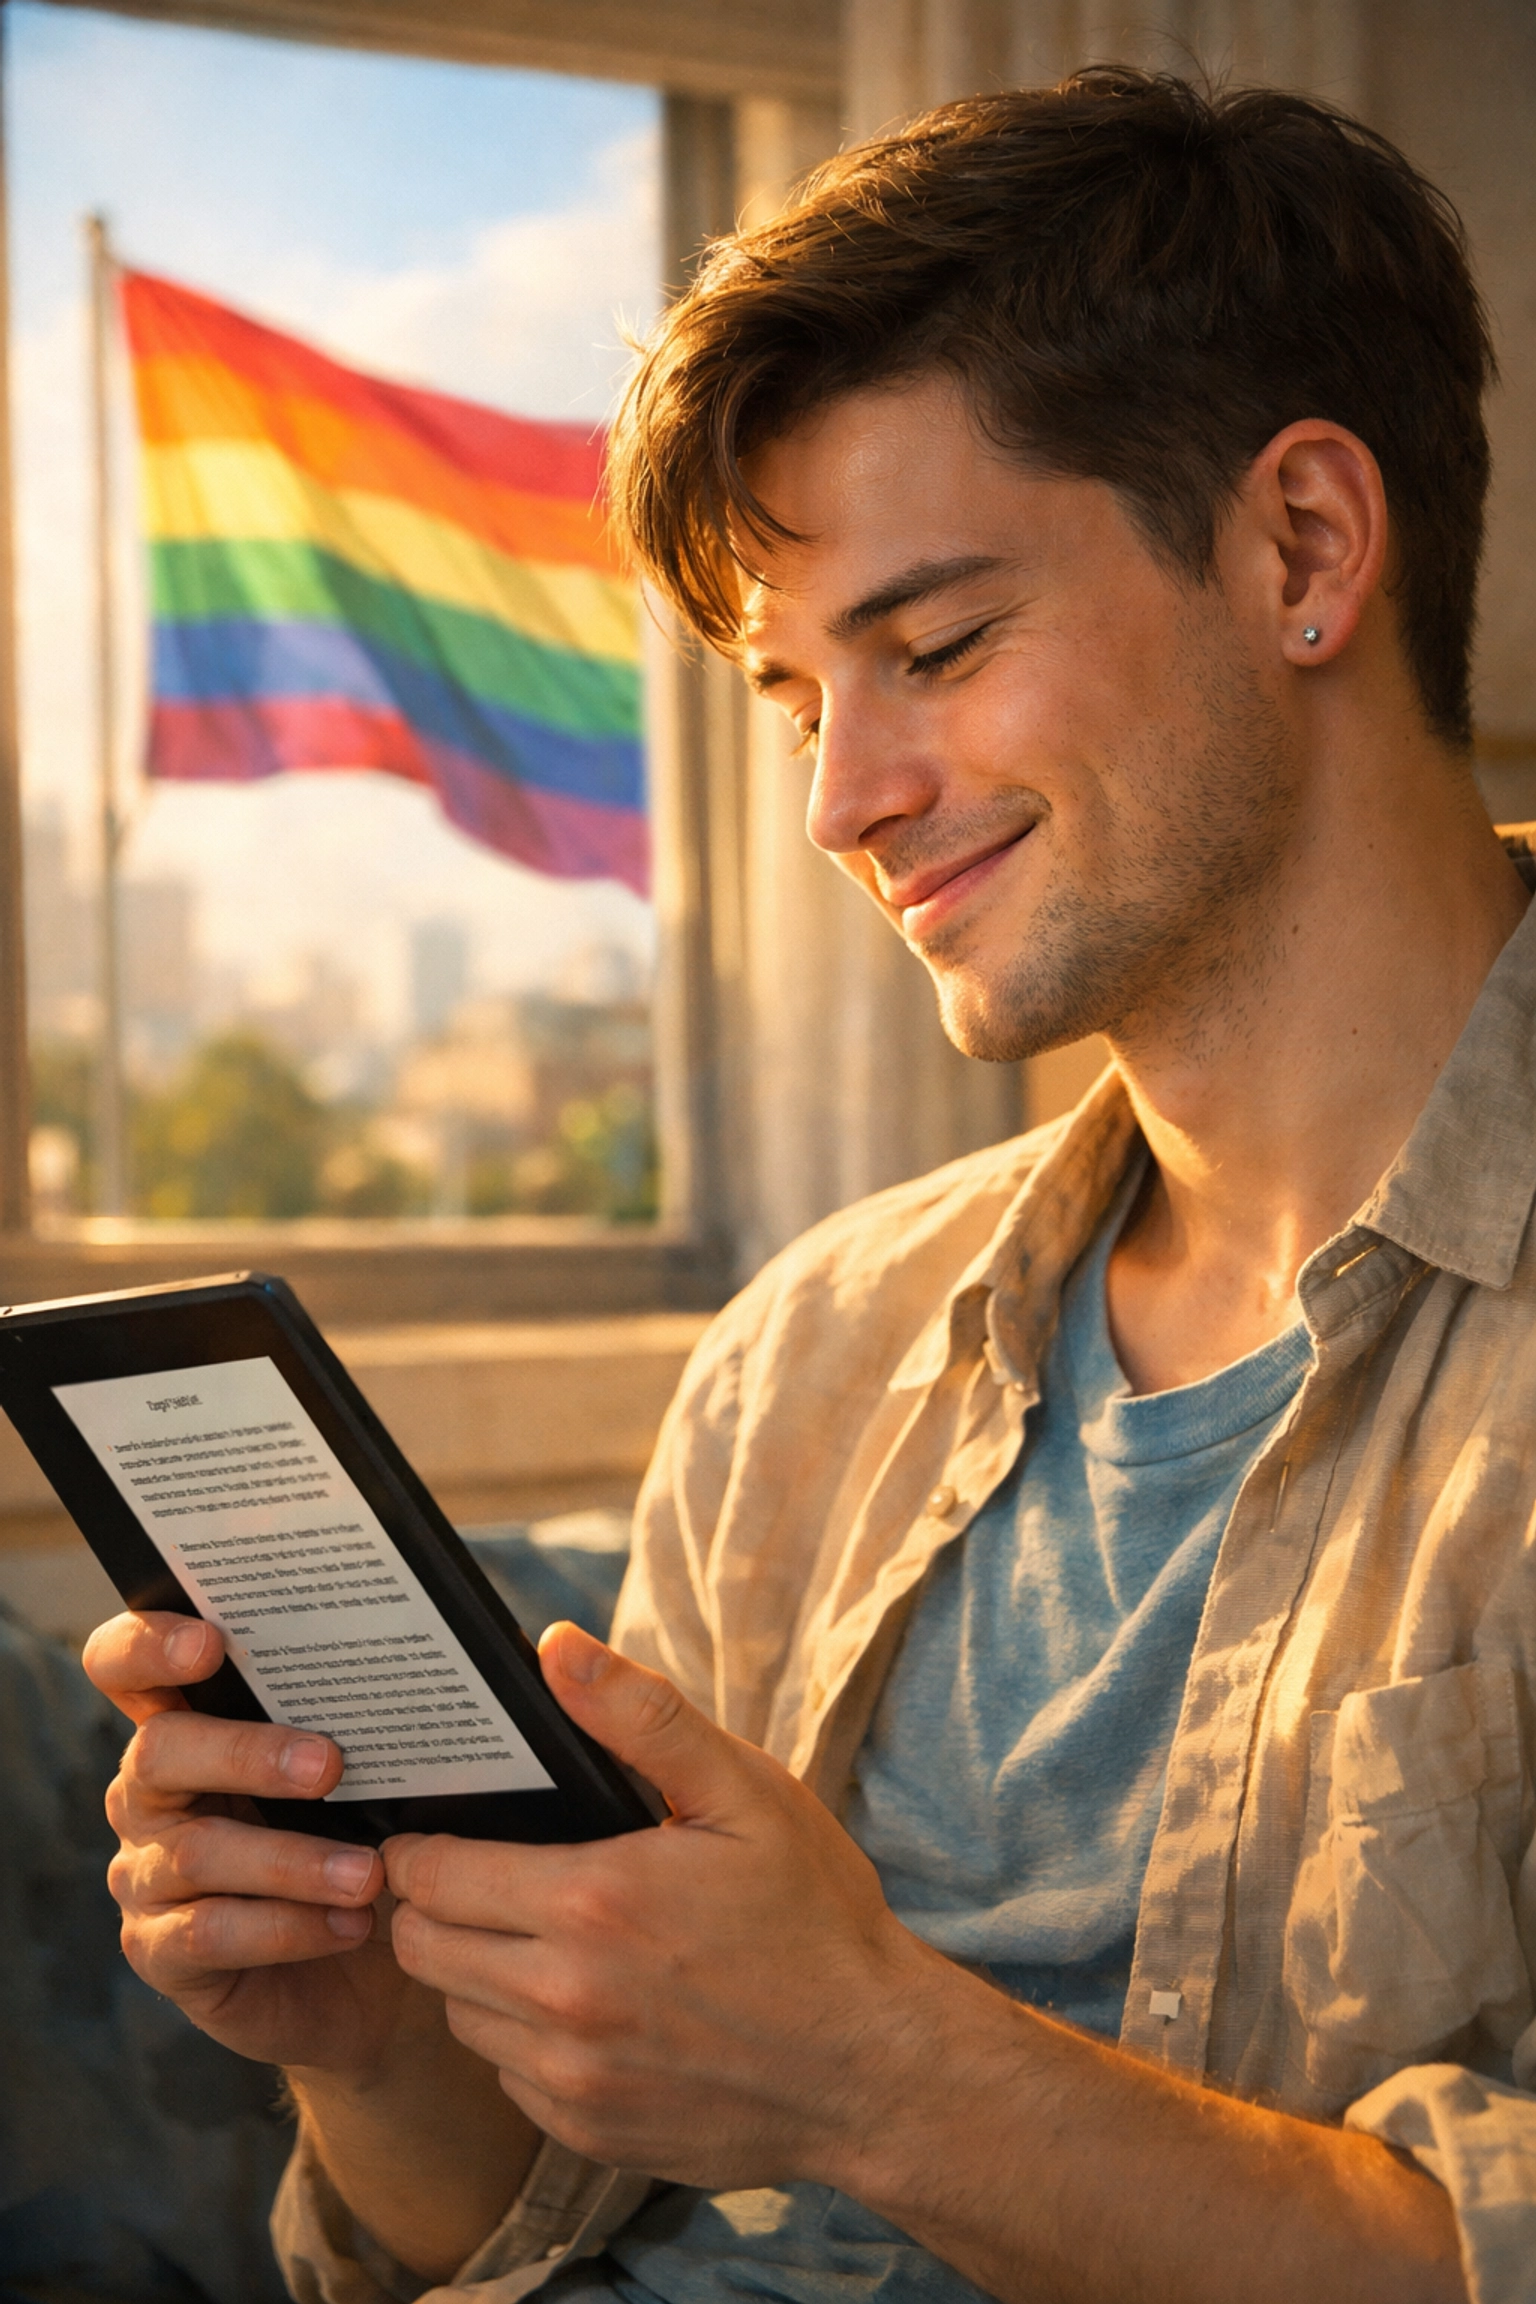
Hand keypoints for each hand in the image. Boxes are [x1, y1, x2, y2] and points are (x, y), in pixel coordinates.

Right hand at [84, 1608, 417, 2077]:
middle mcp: (148, 1793)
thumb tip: (408, 1664)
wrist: (365, 1966)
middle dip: (246, 1753)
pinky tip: (349, 1924)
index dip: (148, 1644)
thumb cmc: (361, 1837)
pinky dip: (288, 1927)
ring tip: (368, 1873)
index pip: (124, 1665)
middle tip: (330, 1765)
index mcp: (187, 1724)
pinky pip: (208, 1933)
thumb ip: (354, 1718)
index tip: (210, 1643)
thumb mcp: (358, 1773)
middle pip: (158, 1751)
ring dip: (292, 1860)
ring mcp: (145, 1874)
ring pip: (196, 1851)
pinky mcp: (159, 1952)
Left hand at [386, 1622, 953, 2188]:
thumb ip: (641, 1716)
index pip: (432, 1877)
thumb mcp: (744, 1793)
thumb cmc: (816, 1918)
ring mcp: (574, 2079)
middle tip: (475, 1878)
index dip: (420, 1849)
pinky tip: (580, 2004)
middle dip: (431, 1907)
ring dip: (474, 1974)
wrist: (877, 2069)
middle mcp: (565, 2001)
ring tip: (532, 1937)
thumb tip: (555, 1647)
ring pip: (458, 2017)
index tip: (435, 1832)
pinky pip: (509, 2077)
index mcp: (592, 1904)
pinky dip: (522, 2039)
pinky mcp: (589, 2132)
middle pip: (422, 1950)